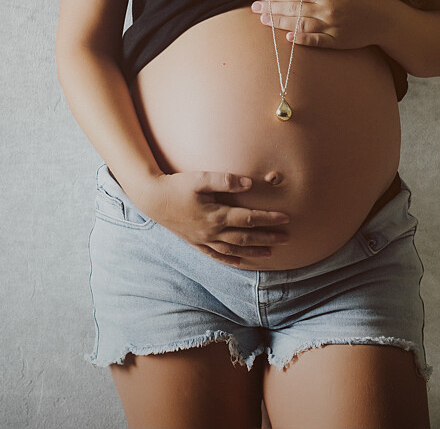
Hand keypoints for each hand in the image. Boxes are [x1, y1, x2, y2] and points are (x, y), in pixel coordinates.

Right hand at [132, 171, 290, 266]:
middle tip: (287, 238)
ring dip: (254, 252)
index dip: (269, 219)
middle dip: (268, 238)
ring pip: (234, 250)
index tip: (286, 218)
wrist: (152, 199)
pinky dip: (232, 260)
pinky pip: (217, 256)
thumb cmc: (177, 186)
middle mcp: (212, 232)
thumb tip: (249, 183)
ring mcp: (204, 240)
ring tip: (270, 253)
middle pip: (246, 238)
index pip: (249, 219)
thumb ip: (225, 180)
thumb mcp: (200, 178)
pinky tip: (241, 262)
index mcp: (216, 216)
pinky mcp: (196, 243)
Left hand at [250, 0, 391, 49]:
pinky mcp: (337, 41)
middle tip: (254, 9)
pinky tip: (288, 38)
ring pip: (300, 24)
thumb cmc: (361, 0)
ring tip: (263, 21)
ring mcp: (332, 26)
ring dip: (280, 22)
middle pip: (293, 8)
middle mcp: (328, 8)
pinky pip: (316, 41)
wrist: (384, 19)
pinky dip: (302, 39)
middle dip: (272, 8)